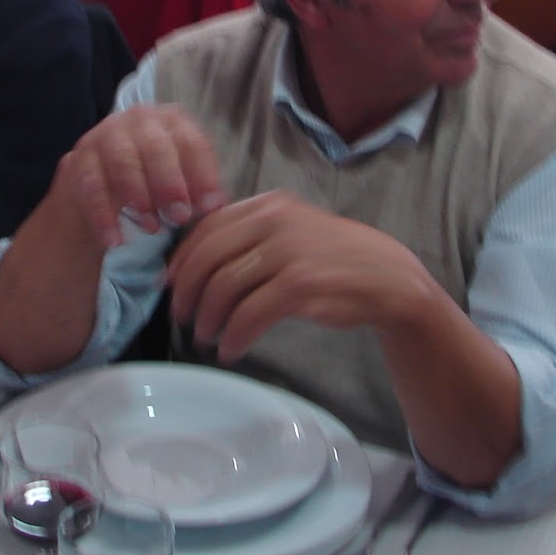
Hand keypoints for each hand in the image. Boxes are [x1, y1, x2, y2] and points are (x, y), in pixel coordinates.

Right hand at [49, 105, 226, 249]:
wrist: (102, 191)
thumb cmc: (155, 185)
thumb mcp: (181, 185)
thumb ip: (199, 193)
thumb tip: (218, 207)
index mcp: (171, 121)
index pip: (191, 141)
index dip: (203, 174)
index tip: (210, 207)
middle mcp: (137, 120)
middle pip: (155, 146)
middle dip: (169, 183)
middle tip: (180, 217)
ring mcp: (103, 136)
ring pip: (121, 160)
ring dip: (139, 196)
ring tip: (151, 228)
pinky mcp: (77, 160)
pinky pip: (91, 186)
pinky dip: (104, 216)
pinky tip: (116, 240)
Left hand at [166, 191, 437, 360]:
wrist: (387, 277)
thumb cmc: (333, 257)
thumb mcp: (292, 229)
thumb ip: (251, 236)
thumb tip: (195, 261)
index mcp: (268, 205)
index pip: (208, 226)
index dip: (182, 258)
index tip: (169, 283)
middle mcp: (275, 221)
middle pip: (209, 256)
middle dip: (187, 290)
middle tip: (180, 316)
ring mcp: (288, 252)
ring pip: (224, 287)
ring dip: (207, 317)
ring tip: (205, 336)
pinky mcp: (300, 285)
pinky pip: (250, 314)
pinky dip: (234, 335)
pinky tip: (231, 349)